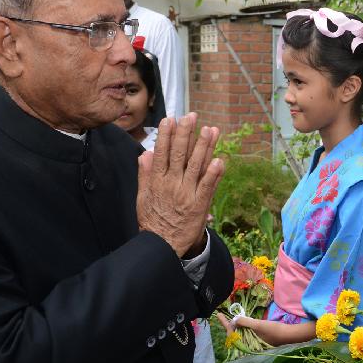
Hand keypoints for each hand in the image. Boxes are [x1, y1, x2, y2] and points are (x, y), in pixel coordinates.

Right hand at [137, 113, 224, 257]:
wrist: (161, 245)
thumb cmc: (152, 220)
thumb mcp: (142, 196)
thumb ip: (145, 174)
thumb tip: (145, 153)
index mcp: (157, 181)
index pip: (161, 153)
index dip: (166, 135)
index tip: (171, 119)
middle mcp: (171, 184)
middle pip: (179, 154)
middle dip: (185, 134)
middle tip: (192, 116)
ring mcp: (186, 194)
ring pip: (195, 166)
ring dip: (203, 147)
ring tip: (210, 130)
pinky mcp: (198, 205)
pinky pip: (207, 186)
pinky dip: (214, 173)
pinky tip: (220, 160)